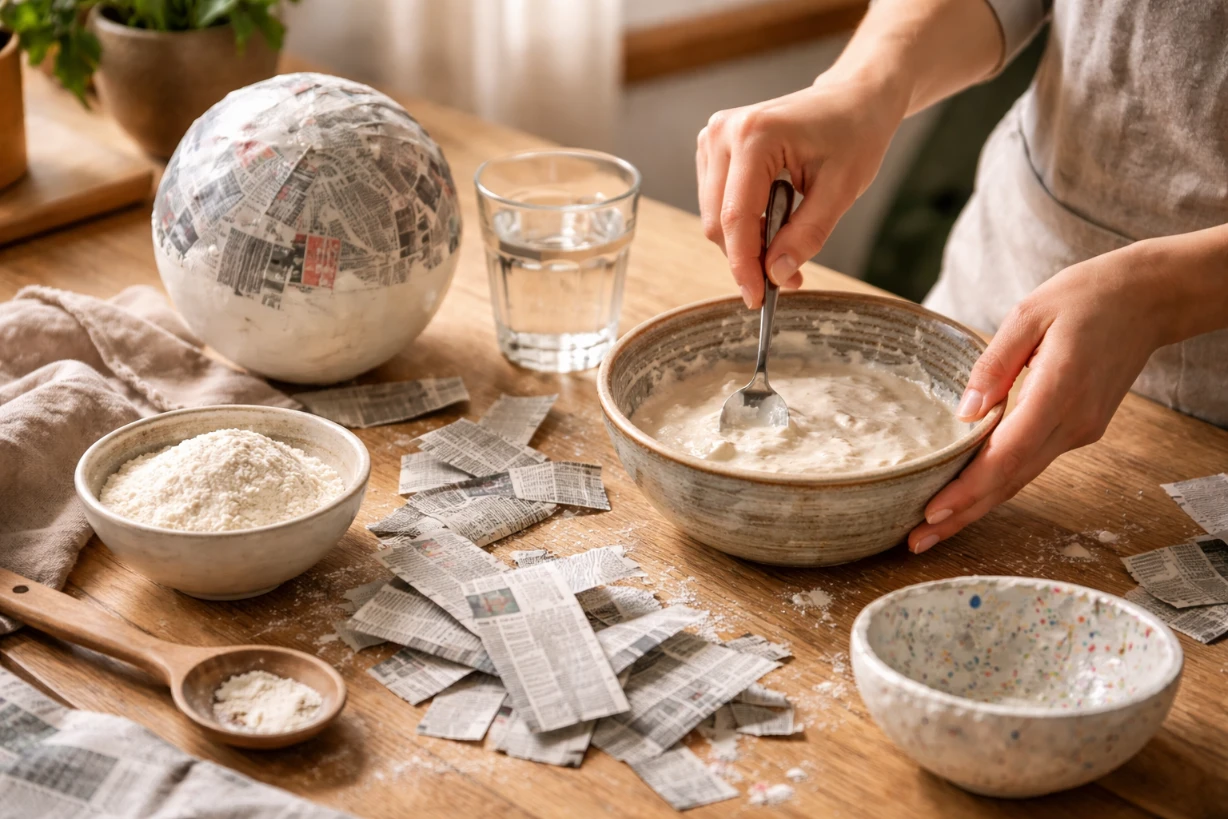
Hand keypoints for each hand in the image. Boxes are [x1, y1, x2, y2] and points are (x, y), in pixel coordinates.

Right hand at [696, 70, 907, 307]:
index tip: (757, 298)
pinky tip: (772, 222)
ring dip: (746, 244)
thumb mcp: (842, 189)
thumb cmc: (853, 133)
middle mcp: (723, 133)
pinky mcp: (714, 149)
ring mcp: (713, 138)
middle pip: (718, 221)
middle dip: (748, 258)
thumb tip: (776, 274)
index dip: (744, 265)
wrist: (852, 98)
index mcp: (754, 135)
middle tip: (785, 279)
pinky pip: (717, 203)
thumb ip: (807, 235)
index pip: (736, 216)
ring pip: (714, 217)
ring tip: (785, 246)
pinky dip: (743, 225)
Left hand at [908, 243, 1175, 553]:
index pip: (1007, 454)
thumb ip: (994, 363)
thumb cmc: (1085, 297)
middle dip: (962, 515)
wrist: (1147, 300)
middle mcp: (1073, 422)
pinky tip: (968, 495)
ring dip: (977, 506)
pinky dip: (998, 483)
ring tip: (933, 528)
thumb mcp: (1030, 313)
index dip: (969, 488)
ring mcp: (1080, 431)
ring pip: (1021, 478)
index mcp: (1059, 391)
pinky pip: (1032, 462)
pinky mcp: (1080, 429)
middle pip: (1010, 480)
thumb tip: (965, 411)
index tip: (932, 511)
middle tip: (916, 541)